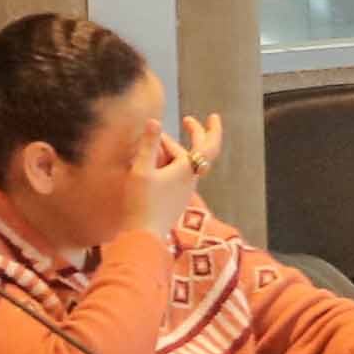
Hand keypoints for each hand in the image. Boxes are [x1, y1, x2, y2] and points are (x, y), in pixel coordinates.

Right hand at [140, 113, 227, 228]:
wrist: (143, 237)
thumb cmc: (141, 203)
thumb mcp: (141, 170)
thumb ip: (148, 144)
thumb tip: (154, 121)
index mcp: (186, 170)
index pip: (208, 146)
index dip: (212, 130)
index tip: (212, 116)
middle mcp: (190, 181)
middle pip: (197, 153)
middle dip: (193, 135)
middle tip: (187, 121)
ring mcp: (184, 192)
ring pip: (186, 165)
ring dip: (177, 150)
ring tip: (157, 143)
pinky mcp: (177, 201)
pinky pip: (180, 176)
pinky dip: (173, 164)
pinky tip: (157, 164)